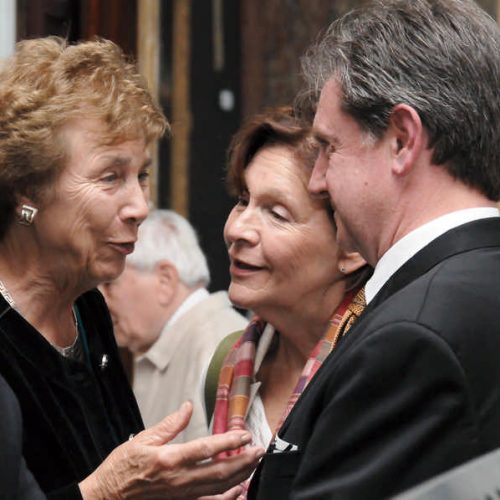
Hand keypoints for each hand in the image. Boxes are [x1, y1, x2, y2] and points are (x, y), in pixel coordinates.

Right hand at [79, 401, 263, 498]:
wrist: (106, 497)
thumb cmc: (121, 468)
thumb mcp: (143, 439)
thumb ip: (170, 424)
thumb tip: (187, 406)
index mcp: (168, 459)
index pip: (206, 449)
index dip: (229, 442)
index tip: (244, 435)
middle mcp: (178, 479)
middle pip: (218, 471)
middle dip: (243, 460)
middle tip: (258, 450)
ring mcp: (180, 495)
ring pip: (217, 488)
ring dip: (239, 476)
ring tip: (254, 464)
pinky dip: (226, 498)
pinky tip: (238, 490)